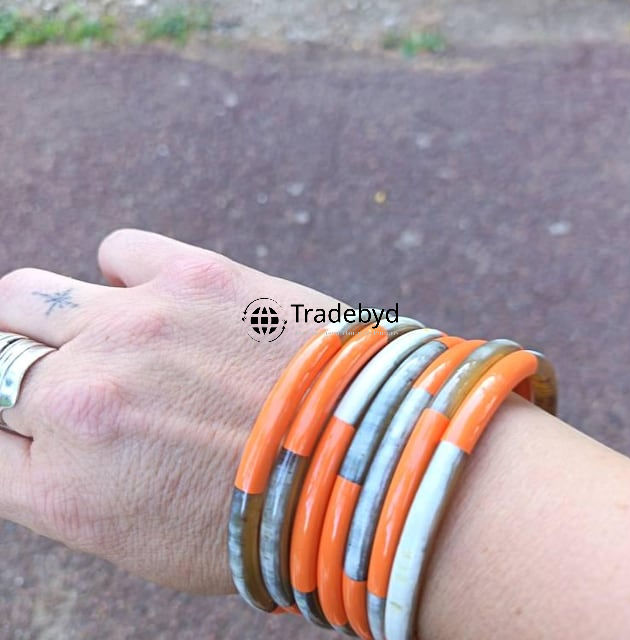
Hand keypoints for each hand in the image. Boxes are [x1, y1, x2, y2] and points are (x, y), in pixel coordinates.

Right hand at [0, 228, 335, 593]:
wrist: (367, 463)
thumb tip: (42, 433)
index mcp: (63, 490)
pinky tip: (163, 300)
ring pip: (26, 295)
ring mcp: (132, 331)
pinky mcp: (190, 277)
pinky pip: (116, 249)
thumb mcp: (147, 538)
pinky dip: (124, 272)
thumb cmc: (264, 513)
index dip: (12, 422)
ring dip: (54, 315)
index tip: (38, 412)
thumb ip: (75, 486)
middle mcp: (80, 405)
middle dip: (24, 368)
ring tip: (111, 332)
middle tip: (72, 372)